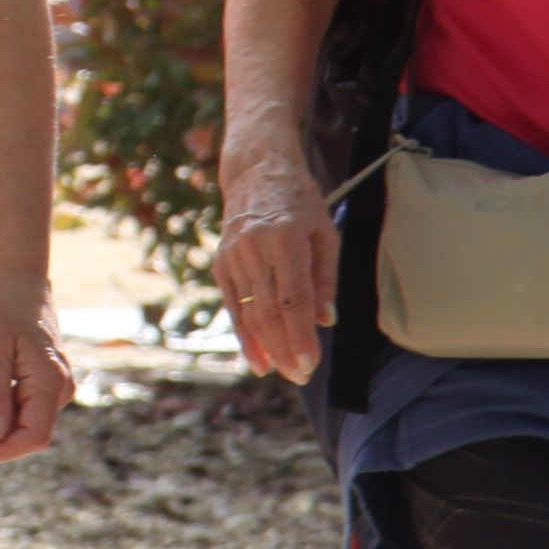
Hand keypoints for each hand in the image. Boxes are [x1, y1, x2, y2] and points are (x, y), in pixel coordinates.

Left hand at [0, 271, 76, 462]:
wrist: (18, 277)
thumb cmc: (1, 306)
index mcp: (50, 382)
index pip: (34, 438)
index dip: (5, 451)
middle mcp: (61, 388)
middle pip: (23, 429)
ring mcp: (57, 385)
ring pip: (18, 416)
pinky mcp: (47, 382)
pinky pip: (19, 402)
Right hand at [214, 158, 339, 386]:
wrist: (256, 171)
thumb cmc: (299, 202)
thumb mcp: (324, 233)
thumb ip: (326, 278)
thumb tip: (326, 320)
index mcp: (286, 239)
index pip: (294, 299)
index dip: (301, 336)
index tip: (310, 364)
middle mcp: (255, 248)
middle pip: (269, 311)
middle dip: (285, 348)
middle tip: (301, 376)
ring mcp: (233, 256)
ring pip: (250, 311)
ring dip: (266, 346)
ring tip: (283, 372)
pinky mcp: (221, 262)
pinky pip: (233, 304)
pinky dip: (243, 333)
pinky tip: (257, 357)